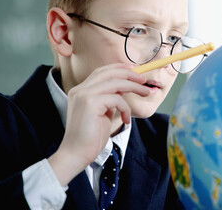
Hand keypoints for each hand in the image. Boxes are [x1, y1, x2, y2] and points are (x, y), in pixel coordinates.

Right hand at [48, 64, 148, 185]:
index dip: (119, 69)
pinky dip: (126, 108)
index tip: (134, 70)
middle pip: (109, 73)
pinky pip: (116, 99)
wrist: (76, 154)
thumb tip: (123, 89)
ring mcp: (83, 95)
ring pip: (115, 83)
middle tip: (144, 80)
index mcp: (81, 91)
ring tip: (145, 93)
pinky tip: (126, 119)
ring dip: (133, 87)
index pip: (101, 72)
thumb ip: (109, 100)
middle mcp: (80, 90)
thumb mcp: (102, 113)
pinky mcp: (90, 103)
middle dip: (129, 74)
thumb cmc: (90, 137)